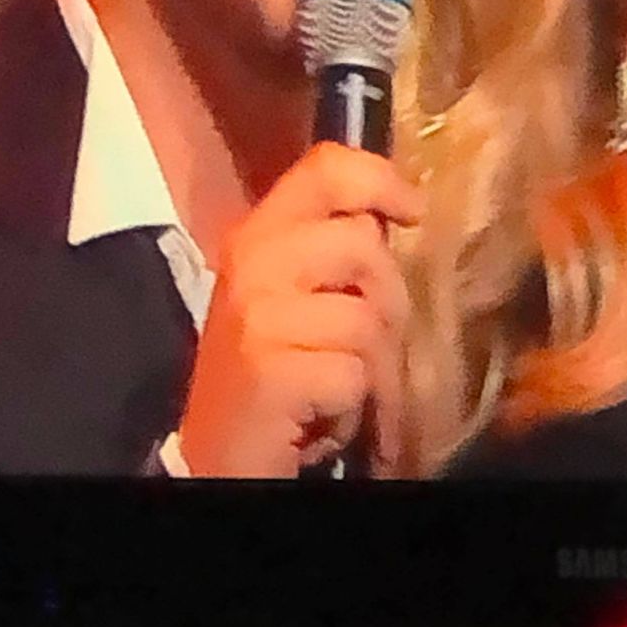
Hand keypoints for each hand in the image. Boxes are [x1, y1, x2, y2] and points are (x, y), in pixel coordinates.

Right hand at [178, 143, 420, 478]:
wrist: (214, 458)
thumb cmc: (269, 371)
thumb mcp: (293, 295)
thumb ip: (333, 252)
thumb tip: (395, 218)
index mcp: (259, 233)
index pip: (324, 169)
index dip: (379, 178)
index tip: (413, 209)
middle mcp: (253, 260)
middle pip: (364, 246)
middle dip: (388, 303)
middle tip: (370, 347)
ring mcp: (257, 314)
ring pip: (367, 317)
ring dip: (374, 369)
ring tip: (345, 392)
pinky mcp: (268, 369)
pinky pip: (354, 375)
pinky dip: (355, 409)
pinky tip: (325, 421)